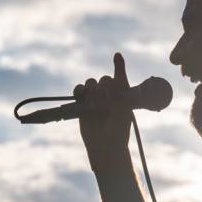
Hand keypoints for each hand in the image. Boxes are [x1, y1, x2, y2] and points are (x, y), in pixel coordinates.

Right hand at [74, 52, 132, 170]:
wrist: (106, 145)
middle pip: (104, 79)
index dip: (119, 65)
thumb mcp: (123, 108)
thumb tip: (107, 80)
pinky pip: (78, 90)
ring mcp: (95, 98)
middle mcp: (109, 94)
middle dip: (104, 87)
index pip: (120, 75)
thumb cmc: (119, 128)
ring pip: (91, 82)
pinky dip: (79, 90)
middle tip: (106, 102)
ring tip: (95, 104)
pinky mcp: (82, 104)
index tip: (116, 56)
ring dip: (92, 89)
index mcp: (122, 93)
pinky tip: (83, 97)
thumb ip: (116, 93)